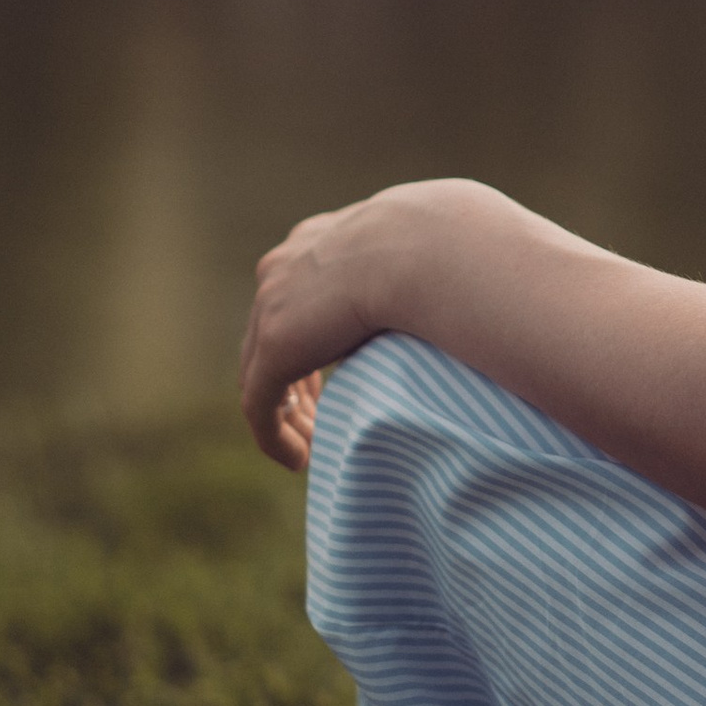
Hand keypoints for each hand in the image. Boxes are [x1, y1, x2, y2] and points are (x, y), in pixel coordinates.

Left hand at [239, 188, 415, 472]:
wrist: (428, 248)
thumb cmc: (447, 254)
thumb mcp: (417, 264)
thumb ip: (405, 284)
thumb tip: (437, 304)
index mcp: (315, 242)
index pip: (293, 301)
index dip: (308, 344)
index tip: (329, 380)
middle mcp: (283, 268)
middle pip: (268, 338)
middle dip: (293, 384)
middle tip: (317, 421)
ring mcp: (271, 304)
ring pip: (259, 375)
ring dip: (285, 416)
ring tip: (310, 448)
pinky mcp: (275, 345)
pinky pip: (260, 405)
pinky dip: (274, 437)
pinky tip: (299, 462)